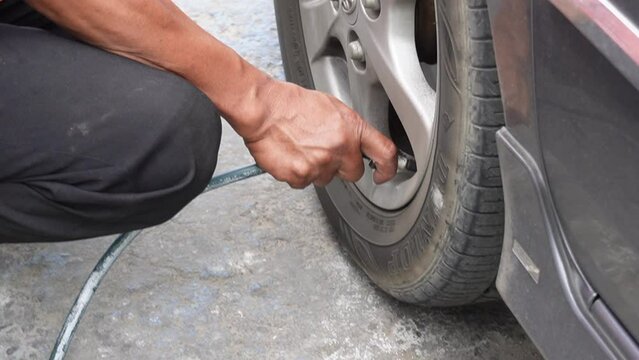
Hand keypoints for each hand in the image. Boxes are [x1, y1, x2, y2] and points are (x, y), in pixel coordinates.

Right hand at [241, 80, 396, 188]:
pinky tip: (292, 155)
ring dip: (318, 168)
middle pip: (353, 173)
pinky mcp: (300, 176)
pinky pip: (304, 183)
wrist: (263, 109)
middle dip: (342, 166)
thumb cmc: (291, 103)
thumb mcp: (331, 106)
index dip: (388, 168)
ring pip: (326, 178)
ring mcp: (320, 165)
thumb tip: (355, 142)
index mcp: (351, 128)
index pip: (385, 152)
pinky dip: (298, 173)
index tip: (383, 173)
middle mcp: (339, 148)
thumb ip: (348, 128)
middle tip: (326, 152)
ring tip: (302, 147)